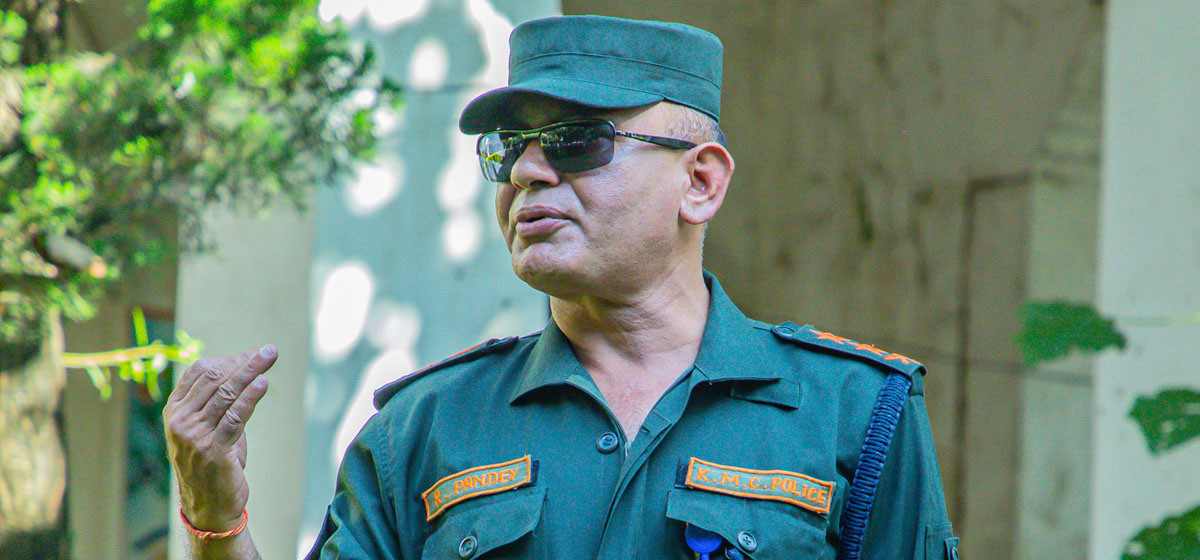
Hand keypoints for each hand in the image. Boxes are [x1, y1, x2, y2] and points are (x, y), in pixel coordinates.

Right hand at [163, 345, 277, 531]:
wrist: (209, 507)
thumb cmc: (213, 463)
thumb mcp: (209, 428)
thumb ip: (220, 402)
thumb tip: (247, 371)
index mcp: (174, 411)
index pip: (199, 372)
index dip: (229, 359)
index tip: (253, 353)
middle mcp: (179, 420)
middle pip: (215, 379)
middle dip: (244, 361)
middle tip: (269, 350)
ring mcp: (193, 435)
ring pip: (226, 393)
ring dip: (251, 372)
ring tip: (270, 357)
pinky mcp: (212, 449)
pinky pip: (234, 416)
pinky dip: (250, 397)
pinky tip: (263, 384)